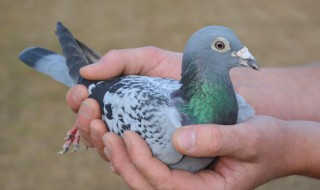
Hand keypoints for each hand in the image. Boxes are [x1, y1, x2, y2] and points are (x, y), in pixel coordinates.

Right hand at [66, 46, 181, 159]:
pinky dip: (119, 156)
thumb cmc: (177, 71)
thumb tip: (85, 72)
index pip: (87, 106)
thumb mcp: (147, 60)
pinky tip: (121, 144)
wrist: (209, 84)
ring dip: (96, 138)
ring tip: (102, 125)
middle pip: (91, 130)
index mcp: (117, 101)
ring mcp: (137, 140)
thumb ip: (118, 61)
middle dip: (85, 121)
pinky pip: (129, 162)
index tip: (81, 93)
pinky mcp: (152, 154)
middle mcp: (123, 123)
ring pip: (105, 149)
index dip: (77, 101)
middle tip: (92, 108)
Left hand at [102, 116, 317, 189]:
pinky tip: (121, 132)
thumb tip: (179, 139)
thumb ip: (218, 139)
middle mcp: (189, 188)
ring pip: (143, 176)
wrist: (275, 144)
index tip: (128, 134)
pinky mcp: (181, 165)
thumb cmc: (266, 143)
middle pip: (145, 184)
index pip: (164, 185)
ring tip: (104, 132)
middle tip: (106, 133)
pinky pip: (150, 163)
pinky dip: (132, 151)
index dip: (142, 162)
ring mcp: (184, 178)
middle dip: (122, 161)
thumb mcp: (248, 139)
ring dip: (120, 156)